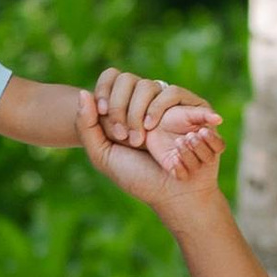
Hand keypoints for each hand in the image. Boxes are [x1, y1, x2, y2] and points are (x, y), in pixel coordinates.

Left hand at [90, 65, 222, 181]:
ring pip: (151, 85)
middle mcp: (147, 105)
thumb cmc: (139, 179)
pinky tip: (176, 132)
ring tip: (146, 137)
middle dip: (122, 109)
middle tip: (128, 138)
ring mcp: (169, 106)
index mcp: (125, 111)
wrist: (173, 196)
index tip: (103, 114)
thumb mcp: (103, 156)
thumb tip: (82, 93)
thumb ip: (86, 127)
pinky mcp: (193, 111)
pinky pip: (179, 95)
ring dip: (144, 111)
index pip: (112, 80)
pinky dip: (174, 111)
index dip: (103, 92)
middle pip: (128, 80)